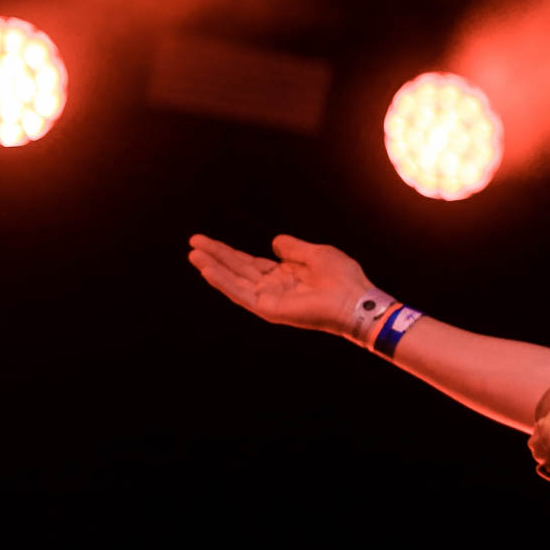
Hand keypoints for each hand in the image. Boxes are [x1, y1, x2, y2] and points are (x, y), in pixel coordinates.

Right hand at [188, 233, 372, 339]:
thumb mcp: (316, 254)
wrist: (355, 299)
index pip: (249, 263)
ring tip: (194, 253)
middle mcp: (273, 288)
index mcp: (284, 275)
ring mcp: (270, 299)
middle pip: (237, 269)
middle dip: (216, 256)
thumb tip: (274, 242)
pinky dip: (224, 282)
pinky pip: (242, 294)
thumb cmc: (343, 278)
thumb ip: (293, 248)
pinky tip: (208, 269)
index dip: (229, 252)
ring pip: (235, 281)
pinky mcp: (269, 309)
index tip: (207, 241)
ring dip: (214, 267)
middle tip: (193, 242)